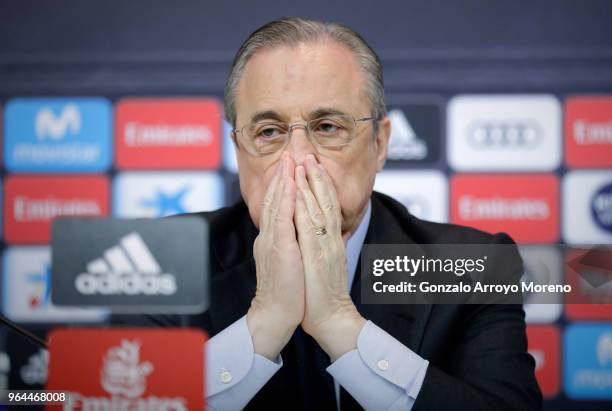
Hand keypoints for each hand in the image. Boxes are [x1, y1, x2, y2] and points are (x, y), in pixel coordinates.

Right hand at [246, 153, 303, 359]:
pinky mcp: (279, 250)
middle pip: (275, 200)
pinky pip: (282, 220)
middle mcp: (270, 237)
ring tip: (289, 161)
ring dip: (283, 181)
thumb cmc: (286, 292)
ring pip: (277, 204)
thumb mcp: (288, 261)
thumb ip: (289, 243)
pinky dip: (286, 200)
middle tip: (288, 153)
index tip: (290, 166)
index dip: (283, 185)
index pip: (278, 206)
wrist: (276, 315)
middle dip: (282, 175)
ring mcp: (273, 242)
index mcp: (273, 239)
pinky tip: (291, 185)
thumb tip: (297, 231)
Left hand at [294, 154, 365, 360]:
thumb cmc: (324, 294)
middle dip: (316, 176)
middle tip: (309, 154)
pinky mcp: (317, 255)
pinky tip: (298, 191)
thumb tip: (328, 233)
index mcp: (331, 241)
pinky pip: (309, 226)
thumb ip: (328, 245)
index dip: (320, 184)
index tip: (314, 165)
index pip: (326, 206)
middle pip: (324, 201)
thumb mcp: (328, 264)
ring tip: (305, 163)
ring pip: (318, 207)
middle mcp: (330, 239)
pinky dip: (304, 206)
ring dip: (311, 184)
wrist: (330, 318)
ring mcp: (324, 246)